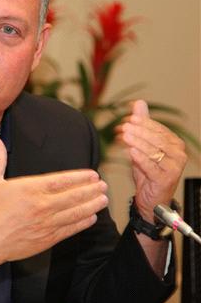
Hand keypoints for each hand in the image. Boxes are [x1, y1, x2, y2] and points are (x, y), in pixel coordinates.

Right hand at [0, 135, 108, 262]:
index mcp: (31, 189)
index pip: (62, 181)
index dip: (80, 177)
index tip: (93, 174)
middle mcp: (42, 205)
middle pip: (74, 196)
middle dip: (91, 190)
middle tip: (104, 186)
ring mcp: (46, 223)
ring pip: (76, 213)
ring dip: (92, 205)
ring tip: (103, 200)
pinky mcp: (46, 239)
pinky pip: (70, 229)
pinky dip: (82, 223)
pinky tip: (91, 217)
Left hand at [115, 100, 186, 220]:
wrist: (151, 199)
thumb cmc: (148, 172)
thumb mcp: (143, 146)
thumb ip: (142, 125)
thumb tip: (138, 102)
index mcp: (174, 143)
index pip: (157, 128)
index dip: (142, 123)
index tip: (126, 118)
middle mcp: (178, 154)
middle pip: (156, 139)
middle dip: (138, 131)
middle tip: (124, 125)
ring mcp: (173, 167)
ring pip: (154, 151)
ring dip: (137, 142)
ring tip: (124, 135)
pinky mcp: (165, 179)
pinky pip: (151, 166)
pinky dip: (140, 158)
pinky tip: (130, 152)